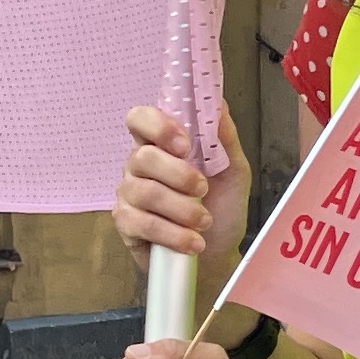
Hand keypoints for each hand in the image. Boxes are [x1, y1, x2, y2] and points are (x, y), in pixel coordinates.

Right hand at [114, 105, 237, 259]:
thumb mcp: (233, 171)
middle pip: (143, 157)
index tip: (185, 145)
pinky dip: (173, 234)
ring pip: (145, 192)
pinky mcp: (126, 224)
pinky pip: (142, 224)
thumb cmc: (221, 209)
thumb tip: (218, 103)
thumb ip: (224, 138)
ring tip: (204, 222)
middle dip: (179, 175)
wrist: (218, 254)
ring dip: (182, 209)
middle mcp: (139, 165)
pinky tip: (192, 242)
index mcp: (161, 145)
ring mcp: (129, 194)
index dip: (158, 126)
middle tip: (203, 188)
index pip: (140, 119)